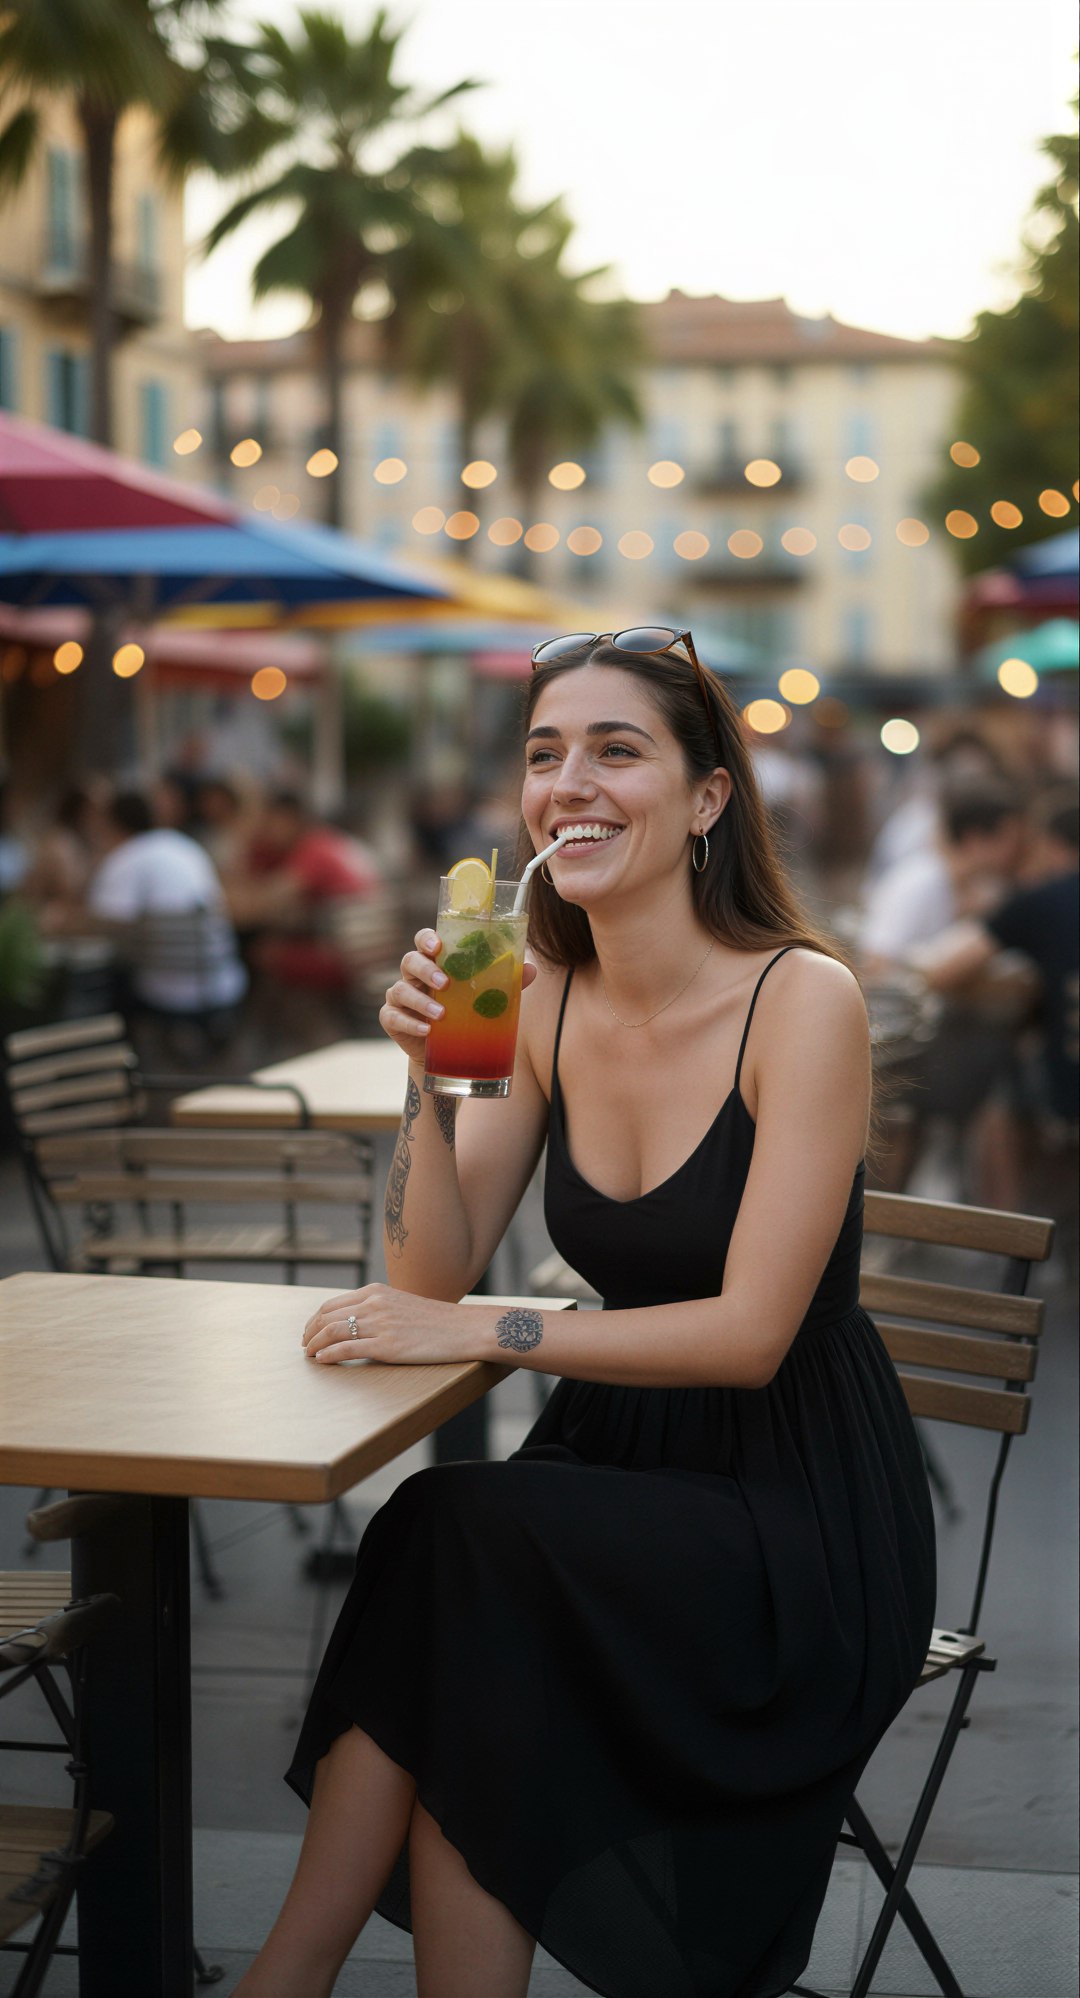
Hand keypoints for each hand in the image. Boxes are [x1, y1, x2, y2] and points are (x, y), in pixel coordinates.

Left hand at [301, 1283, 477, 1364]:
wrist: (464, 1328)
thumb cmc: (437, 1321)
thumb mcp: (403, 1305)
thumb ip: (379, 1309)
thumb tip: (357, 1323)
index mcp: (376, 1292)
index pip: (332, 1305)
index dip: (315, 1320)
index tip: (309, 1332)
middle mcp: (374, 1304)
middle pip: (327, 1317)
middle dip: (310, 1333)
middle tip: (305, 1346)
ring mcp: (380, 1324)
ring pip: (332, 1332)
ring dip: (315, 1345)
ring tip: (310, 1355)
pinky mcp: (387, 1346)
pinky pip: (347, 1350)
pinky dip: (329, 1356)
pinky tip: (323, 1361)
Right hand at [380, 927, 536, 1064]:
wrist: (448, 1052)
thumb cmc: (466, 1012)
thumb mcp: (485, 995)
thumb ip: (505, 980)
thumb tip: (530, 969)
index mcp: (434, 961)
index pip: (424, 940)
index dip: (427, 938)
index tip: (438, 945)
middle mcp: (414, 975)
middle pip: (410, 960)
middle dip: (426, 969)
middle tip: (445, 983)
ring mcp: (400, 996)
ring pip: (401, 989)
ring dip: (421, 1001)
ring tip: (441, 1014)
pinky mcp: (392, 1019)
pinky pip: (393, 1017)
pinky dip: (410, 1023)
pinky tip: (426, 1030)